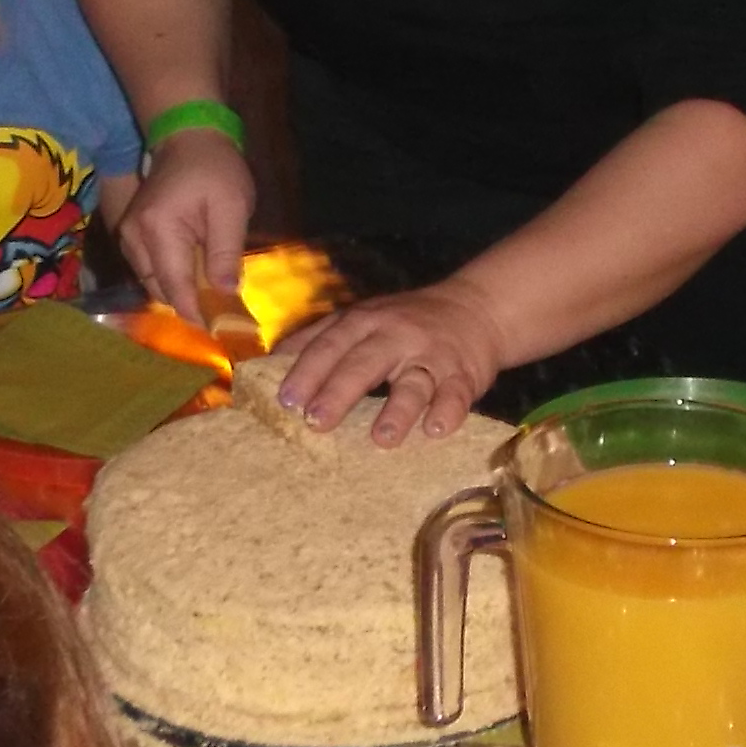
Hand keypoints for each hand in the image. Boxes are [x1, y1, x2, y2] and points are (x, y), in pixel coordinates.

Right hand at [116, 126, 253, 324]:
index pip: (174, 286)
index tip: (219, 331)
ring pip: (153, 282)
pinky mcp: (131, 234)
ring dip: (179, 291)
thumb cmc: (215, 169)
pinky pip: (150, 269)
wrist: (187, 136)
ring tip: (211, 294)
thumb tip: (226, 295)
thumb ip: (226, 252)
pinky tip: (195, 276)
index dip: (195, 312)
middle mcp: (134, 236)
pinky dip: (171, 277)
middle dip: (188, 304)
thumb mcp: (232, 208)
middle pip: (159, 289)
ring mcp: (128, 235)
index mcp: (158, 229)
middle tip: (221, 314)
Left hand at [276, 283, 510, 444]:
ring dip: (398, 410)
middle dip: (339, 392)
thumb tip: (268, 363)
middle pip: (364, 363)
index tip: (286, 401)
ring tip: (382, 438)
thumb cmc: (405, 322)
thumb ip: (319, 339)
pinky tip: (436, 430)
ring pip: (414, 382)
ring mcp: (432, 355)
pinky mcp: (465, 375)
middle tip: (316, 422)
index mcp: (365, 322)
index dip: (307, 372)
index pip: (330, 345)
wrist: (477, 308)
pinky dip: (448, 411)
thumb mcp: (362, 319)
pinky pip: (456, 394)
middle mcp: (397, 335)